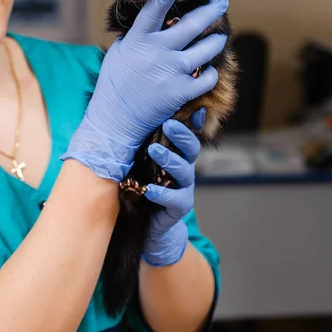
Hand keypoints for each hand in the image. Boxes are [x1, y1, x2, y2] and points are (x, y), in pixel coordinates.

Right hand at [62, 0, 227, 180]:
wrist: (115, 119)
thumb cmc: (115, 83)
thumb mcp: (120, 52)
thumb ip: (138, 34)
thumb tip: (156, 18)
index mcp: (138, 39)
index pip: (155, 9)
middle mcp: (156, 52)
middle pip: (192, 25)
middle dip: (211, 11)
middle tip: (221, 3)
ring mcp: (171, 71)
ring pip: (206, 49)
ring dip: (216, 41)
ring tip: (219, 38)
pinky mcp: (181, 92)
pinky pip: (207, 77)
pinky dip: (210, 72)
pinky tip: (207, 70)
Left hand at [141, 110, 204, 266]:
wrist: (147, 222)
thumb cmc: (144, 185)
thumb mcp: (143, 161)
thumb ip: (147, 142)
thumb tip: (139, 116)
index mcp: (178, 156)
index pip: (189, 136)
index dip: (192, 124)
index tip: (191, 109)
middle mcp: (185, 170)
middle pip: (191, 150)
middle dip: (181, 136)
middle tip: (168, 125)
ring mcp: (184, 188)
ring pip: (184, 172)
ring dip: (169, 159)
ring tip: (154, 150)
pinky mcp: (179, 207)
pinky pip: (174, 199)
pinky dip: (162, 193)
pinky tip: (149, 189)